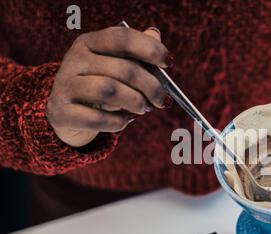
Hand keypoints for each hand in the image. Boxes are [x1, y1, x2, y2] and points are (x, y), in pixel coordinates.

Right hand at [47, 26, 172, 146]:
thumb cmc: (100, 85)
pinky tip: (125, 120)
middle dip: (151, 87)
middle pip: (123, 69)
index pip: (122, 38)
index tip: (169, 63)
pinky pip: (99, 119)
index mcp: (89, 42)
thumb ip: (136, 52)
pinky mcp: (63, 112)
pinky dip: (119, 122)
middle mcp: (74, 59)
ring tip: (143, 108)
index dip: (149, 49)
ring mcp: (65, 85)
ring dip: (136, 102)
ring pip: (110, 91)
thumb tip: (155, 35)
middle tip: (163, 100)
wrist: (66, 112)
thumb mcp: (115, 65)